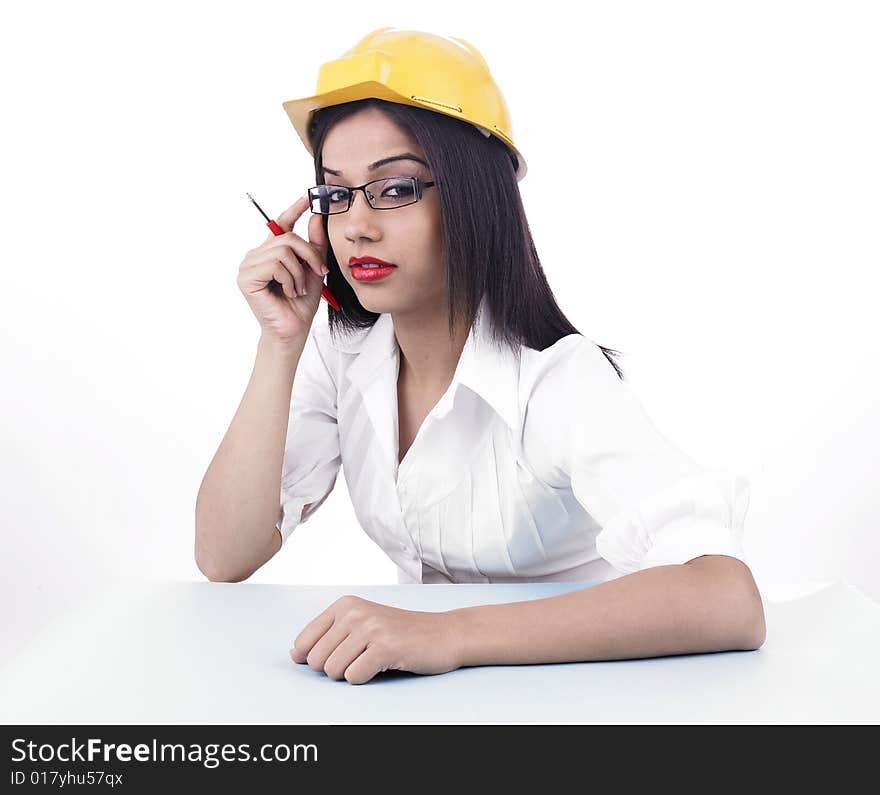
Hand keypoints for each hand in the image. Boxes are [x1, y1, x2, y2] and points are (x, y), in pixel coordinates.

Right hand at [237, 194, 329, 345]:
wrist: (294, 329)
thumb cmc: (301, 304)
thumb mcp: (314, 269)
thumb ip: (315, 245)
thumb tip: (316, 217)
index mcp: (271, 253)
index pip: (280, 224)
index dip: (294, 209)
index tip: (308, 197)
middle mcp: (256, 256)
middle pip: (287, 238)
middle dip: (309, 255)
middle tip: (318, 273)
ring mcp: (248, 266)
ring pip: (283, 251)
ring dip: (299, 273)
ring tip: (298, 289)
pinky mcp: (246, 278)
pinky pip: (275, 265)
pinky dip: (289, 279)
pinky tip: (288, 292)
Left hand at [290, 595, 462, 684]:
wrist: (444, 633)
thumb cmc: (400, 633)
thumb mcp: (361, 626)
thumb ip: (326, 637)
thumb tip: (294, 654)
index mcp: (344, 604)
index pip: (304, 642)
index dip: (318, 658)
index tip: (343, 653)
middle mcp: (354, 612)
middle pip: (317, 661)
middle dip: (336, 668)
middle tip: (363, 658)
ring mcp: (370, 628)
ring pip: (333, 671)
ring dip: (353, 673)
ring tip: (375, 659)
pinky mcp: (385, 646)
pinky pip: (354, 677)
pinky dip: (367, 678)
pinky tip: (385, 664)